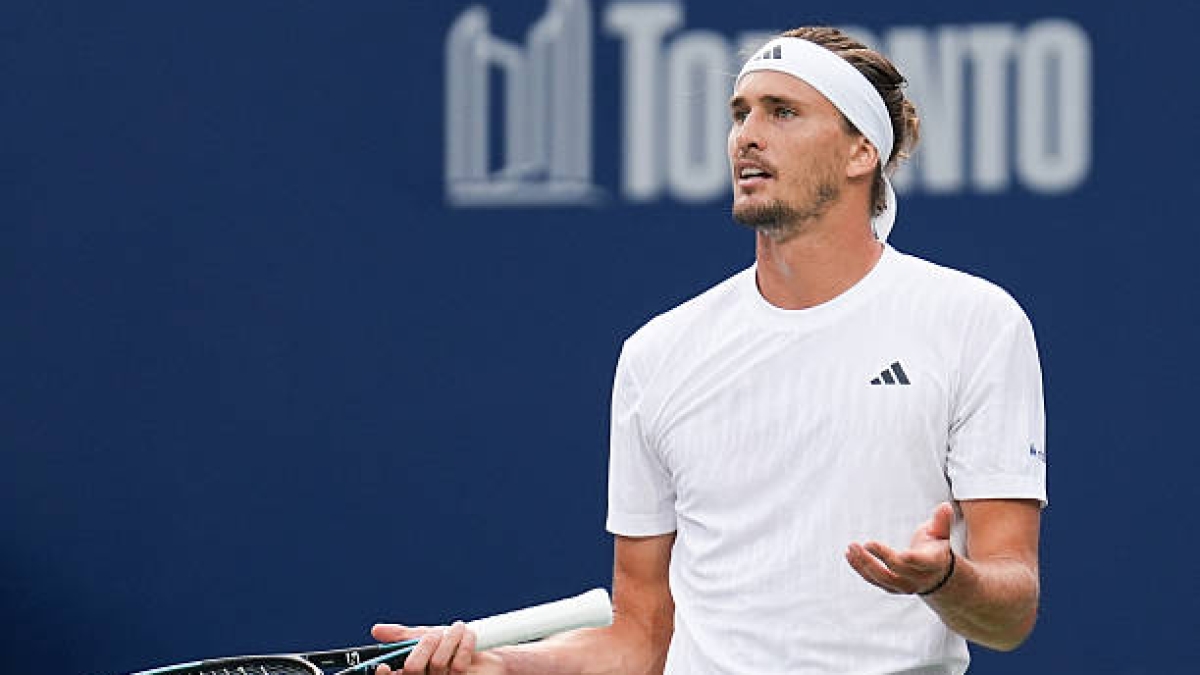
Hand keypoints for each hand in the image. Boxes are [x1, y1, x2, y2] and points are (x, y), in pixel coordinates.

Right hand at [370, 621, 505, 674]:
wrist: (488, 653)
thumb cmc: (453, 648)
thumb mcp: (427, 638)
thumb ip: (403, 636)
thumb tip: (376, 630)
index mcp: (412, 672)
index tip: (384, 665)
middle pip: (412, 668)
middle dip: (425, 644)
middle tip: (436, 633)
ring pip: (437, 663)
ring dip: (449, 639)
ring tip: (458, 628)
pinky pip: (458, 665)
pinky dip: (464, 644)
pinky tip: (468, 635)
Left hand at [845, 501, 955, 595]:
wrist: (936, 576)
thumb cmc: (936, 548)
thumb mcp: (941, 534)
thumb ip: (942, 521)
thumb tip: (945, 506)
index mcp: (932, 562)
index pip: (922, 562)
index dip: (912, 560)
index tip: (901, 554)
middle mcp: (918, 577)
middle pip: (897, 569)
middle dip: (880, 556)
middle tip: (864, 544)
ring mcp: (904, 585)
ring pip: (882, 578)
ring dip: (864, 564)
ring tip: (851, 548)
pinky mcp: (891, 587)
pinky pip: (873, 580)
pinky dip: (860, 569)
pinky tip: (850, 556)